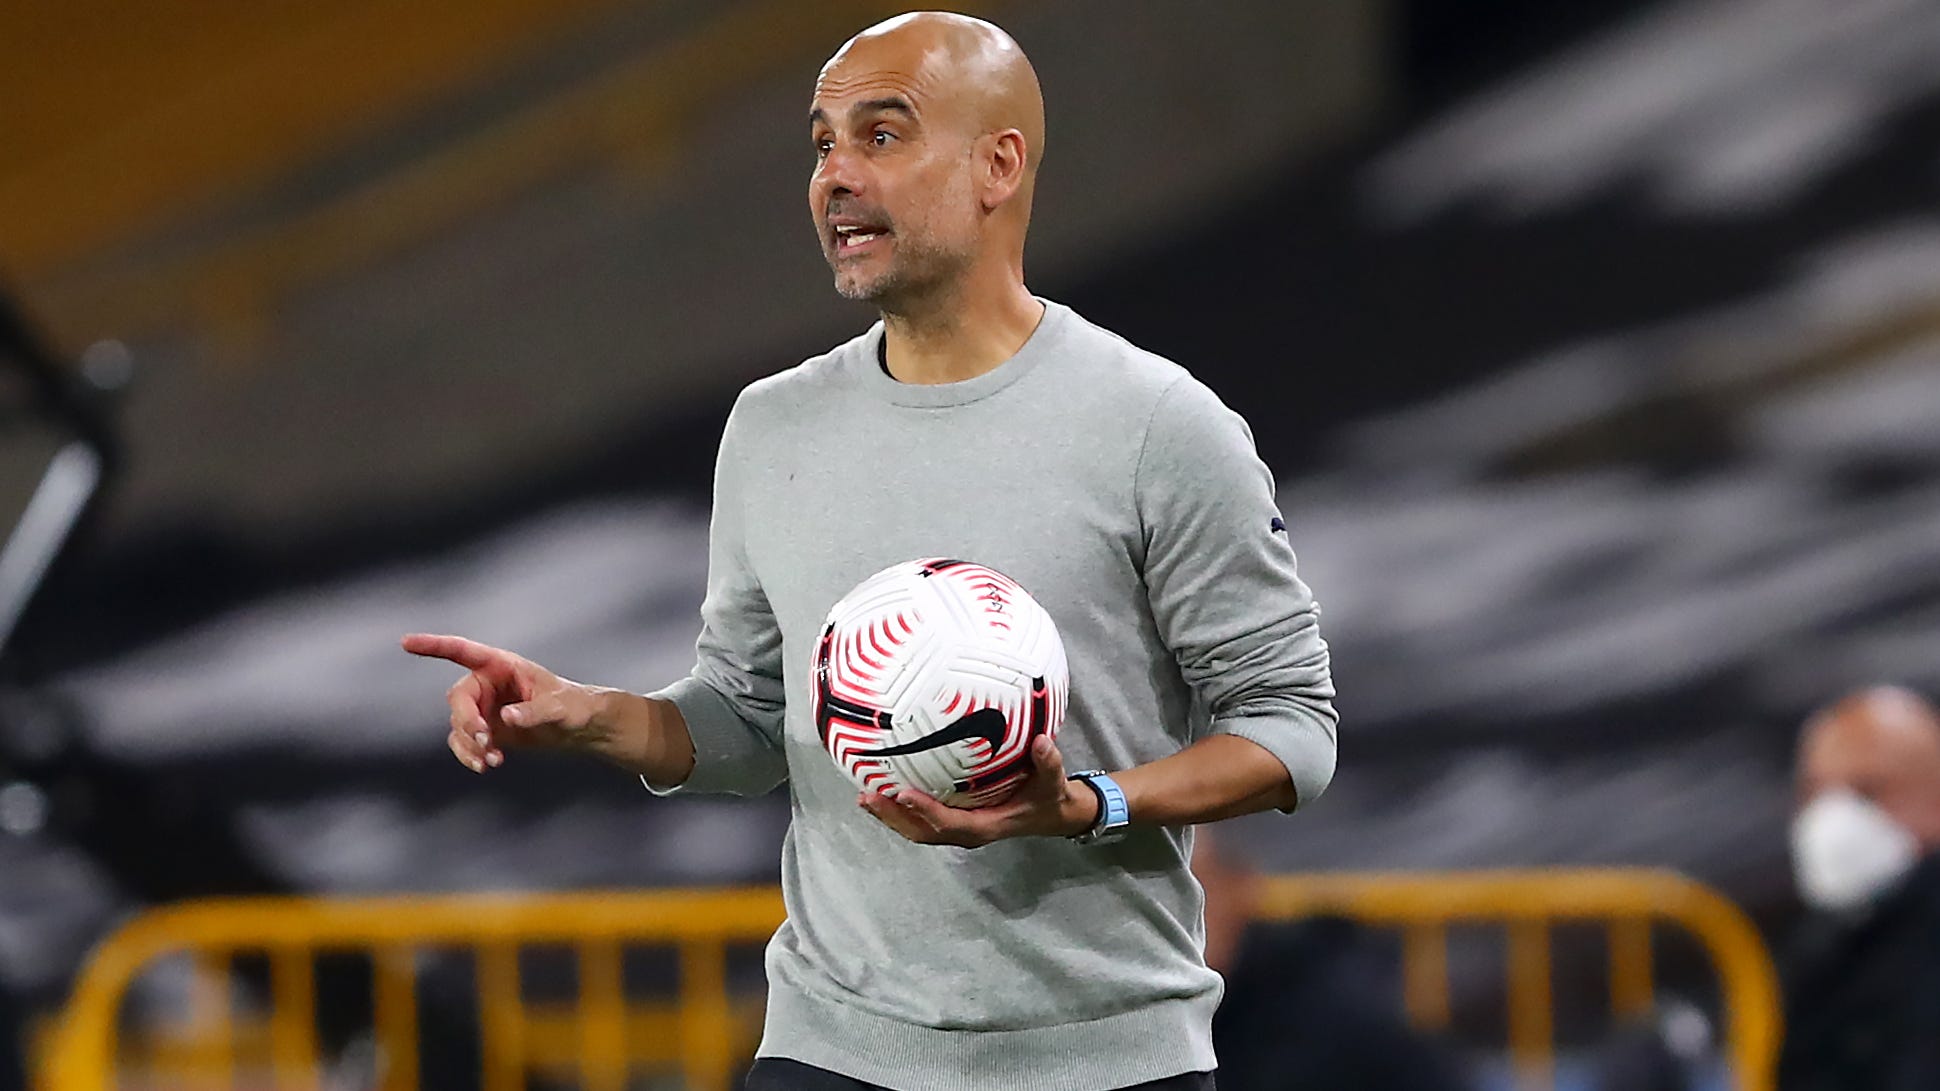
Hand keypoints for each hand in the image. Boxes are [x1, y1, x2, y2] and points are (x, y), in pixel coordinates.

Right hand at [402, 633, 610, 772]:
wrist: (580, 728)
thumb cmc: (574, 706)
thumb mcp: (560, 707)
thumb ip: (534, 711)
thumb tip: (505, 717)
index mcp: (502, 665)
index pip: (462, 651)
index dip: (433, 646)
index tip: (405, 642)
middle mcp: (487, 683)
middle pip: (458, 699)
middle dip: (467, 722)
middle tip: (486, 741)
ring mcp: (484, 707)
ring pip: (458, 725)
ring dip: (470, 745)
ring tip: (490, 762)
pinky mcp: (485, 730)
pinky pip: (464, 742)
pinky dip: (471, 755)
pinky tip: (488, 766)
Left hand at [859, 735, 1100, 846]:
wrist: (1052, 815)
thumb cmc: (1048, 797)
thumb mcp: (1053, 781)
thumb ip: (1048, 763)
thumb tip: (1041, 740)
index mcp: (987, 826)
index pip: (950, 824)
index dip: (925, 811)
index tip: (903, 793)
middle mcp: (968, 832)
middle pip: (922, 832)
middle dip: (894, 817)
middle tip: (867, 796)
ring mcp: (959, 828)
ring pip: (917, 829)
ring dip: (890, 816)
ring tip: (864, 797)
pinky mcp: (955, 820)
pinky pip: (922, 820)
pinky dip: (900, 809)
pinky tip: (883, 790)